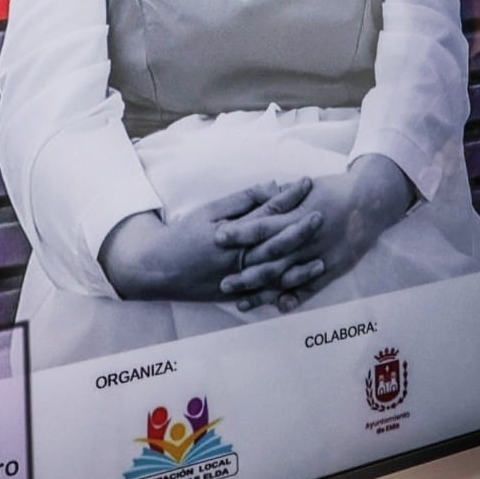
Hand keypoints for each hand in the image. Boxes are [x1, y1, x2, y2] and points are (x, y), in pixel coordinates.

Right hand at [98, 179, 313, 300]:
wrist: (156, 269)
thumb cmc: (183, 235)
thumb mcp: (210, 211)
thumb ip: (243, 201)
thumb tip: (272, 186)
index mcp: (232, 234)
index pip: (267, 212)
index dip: (289, 197)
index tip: (307, 183)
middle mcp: (237, 259)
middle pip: (276, 243)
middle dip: (301, 229)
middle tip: (323, 214)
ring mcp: (237, 280)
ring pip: (274, 274)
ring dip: (299, 268)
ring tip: (322, 261)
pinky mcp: (234, 295)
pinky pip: (263, 296)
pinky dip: (282, 294)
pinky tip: (299, 290)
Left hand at [225, 154, 416, 310]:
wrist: (370, 200)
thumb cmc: (334, 190)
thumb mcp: (304, 188)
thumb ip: (279, 197)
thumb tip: (254, 197)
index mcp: (297, 214)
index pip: (262, 225)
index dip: (240, 233)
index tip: (217, 238)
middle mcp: (306, 237)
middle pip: (270, 258)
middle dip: (245, 272)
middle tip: (221, 283)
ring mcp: (320, 254)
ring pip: (287, 277)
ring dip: (263, 292)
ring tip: (241, 303)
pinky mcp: (333, 266)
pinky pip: (312, 286)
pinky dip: (296, 297)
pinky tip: (279, 308)